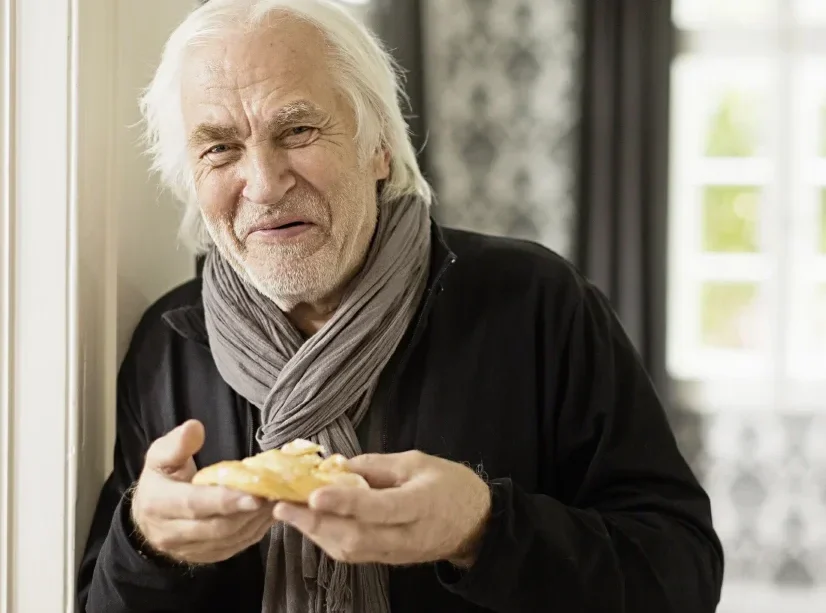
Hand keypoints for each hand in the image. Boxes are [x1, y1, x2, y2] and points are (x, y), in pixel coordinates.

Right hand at [131, 420, 274, 564]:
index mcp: (158, 504)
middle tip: (275, 494)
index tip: (255, 494)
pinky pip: (235, 547)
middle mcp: (171, 534)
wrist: (148, 516)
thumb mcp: (160, 456)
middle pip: (217, 526)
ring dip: (257, 521)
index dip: (226, 501)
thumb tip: (195, 428)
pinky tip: (270, 513)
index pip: (195, 505)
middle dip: (249, 511)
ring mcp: (189, 550)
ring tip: (278, 500)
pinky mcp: (206, 558)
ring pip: (230, 539)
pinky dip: (256, 530)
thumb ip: (177, 443)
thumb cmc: (160, 478)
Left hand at [273, 450, 491, 567]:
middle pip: (355, 536)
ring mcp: (397, 552)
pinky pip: (354, 554)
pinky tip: (311, 524)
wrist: (476, 523)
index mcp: (420, 504)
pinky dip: (328, 539)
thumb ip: (377, 466)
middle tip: (282, 506)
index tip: (314, 493)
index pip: (378, 507)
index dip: (345, 502)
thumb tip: (338, 467)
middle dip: (315, 522)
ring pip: (350, 550)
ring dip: (315, 532)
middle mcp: (406, 535)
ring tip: (288, 513)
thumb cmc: (450, 484)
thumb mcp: (418, 461)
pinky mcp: (389, 560)